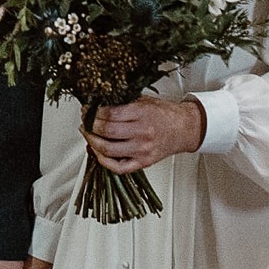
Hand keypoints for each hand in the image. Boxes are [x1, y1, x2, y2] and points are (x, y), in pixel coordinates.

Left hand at [85, 96, 204, 173]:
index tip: (88, 109)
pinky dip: (103, 161)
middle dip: (90, 124)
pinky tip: (97, 151)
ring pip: (108, 149)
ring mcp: (142, 150)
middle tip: (85, 120)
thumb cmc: (163, 114)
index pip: (110, 113)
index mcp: (142, 114)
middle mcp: (142, 133)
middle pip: (107, 130)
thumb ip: (123, 102)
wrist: (183, 129)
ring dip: (92, 141)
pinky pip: (118, 167)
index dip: (94, 111)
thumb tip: (98, 102)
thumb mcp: (144, 101)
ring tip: (87, 134)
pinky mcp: (143, 162)